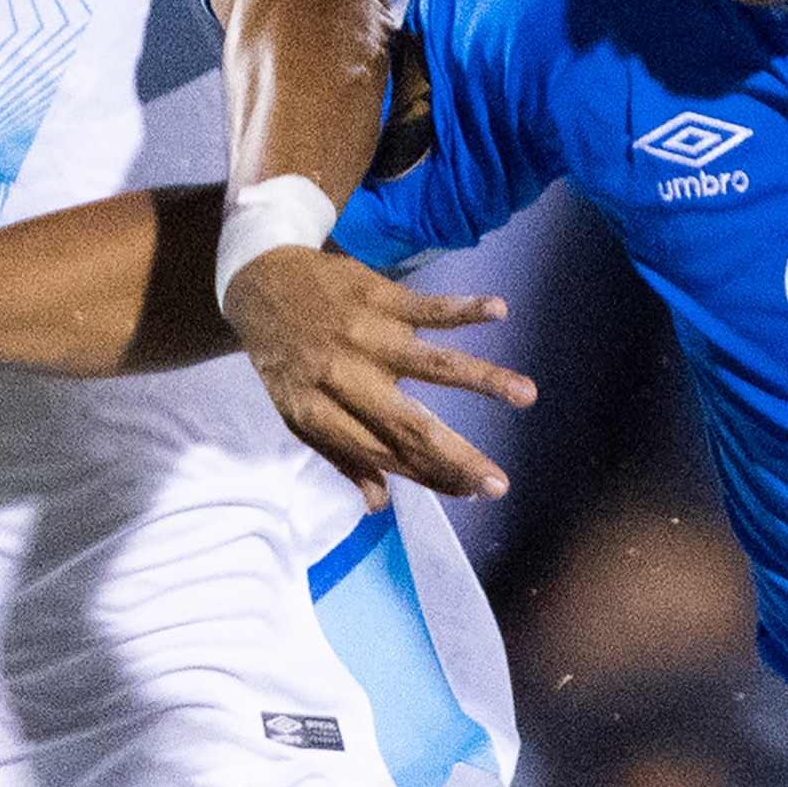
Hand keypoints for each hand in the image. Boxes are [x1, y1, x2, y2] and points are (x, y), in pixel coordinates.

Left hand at [217, 246, 537, 509]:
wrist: (259, 282)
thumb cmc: (286, 359)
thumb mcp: (297, 413)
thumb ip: (341, 456)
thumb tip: (380, 504)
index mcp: (320, 414)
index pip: (383, 457)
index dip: (428, 478)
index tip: (472, 493)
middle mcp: (345, 378)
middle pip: (409, 425)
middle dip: (457, 457)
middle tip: (500, 484)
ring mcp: (366, 336)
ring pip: (431, 363)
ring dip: (482, 378)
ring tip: (527, 394)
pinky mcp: (379, 298)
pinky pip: (427, 307)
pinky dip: (464, 308)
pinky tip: (499, 310)